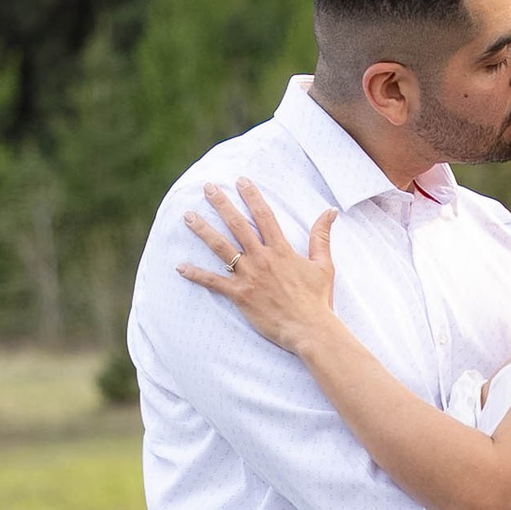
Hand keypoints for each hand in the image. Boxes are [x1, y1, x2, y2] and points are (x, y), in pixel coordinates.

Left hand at [178, 181, 336, 355]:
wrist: (309, 329)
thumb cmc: (318, 299)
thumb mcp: (323, 264)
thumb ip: (321, 236)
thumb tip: (330, 211)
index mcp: (281, 249)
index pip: (264, 215)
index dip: (252, 195)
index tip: (241, 180)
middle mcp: (262, 258)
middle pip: (237, 224)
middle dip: (221, 203)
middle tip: (207, 187)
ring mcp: (249, 276)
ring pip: (221, 248)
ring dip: (203, 230)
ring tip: (187, 216)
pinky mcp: (240, 295)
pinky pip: (214, 282)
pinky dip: (196, 275)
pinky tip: (180, 267)